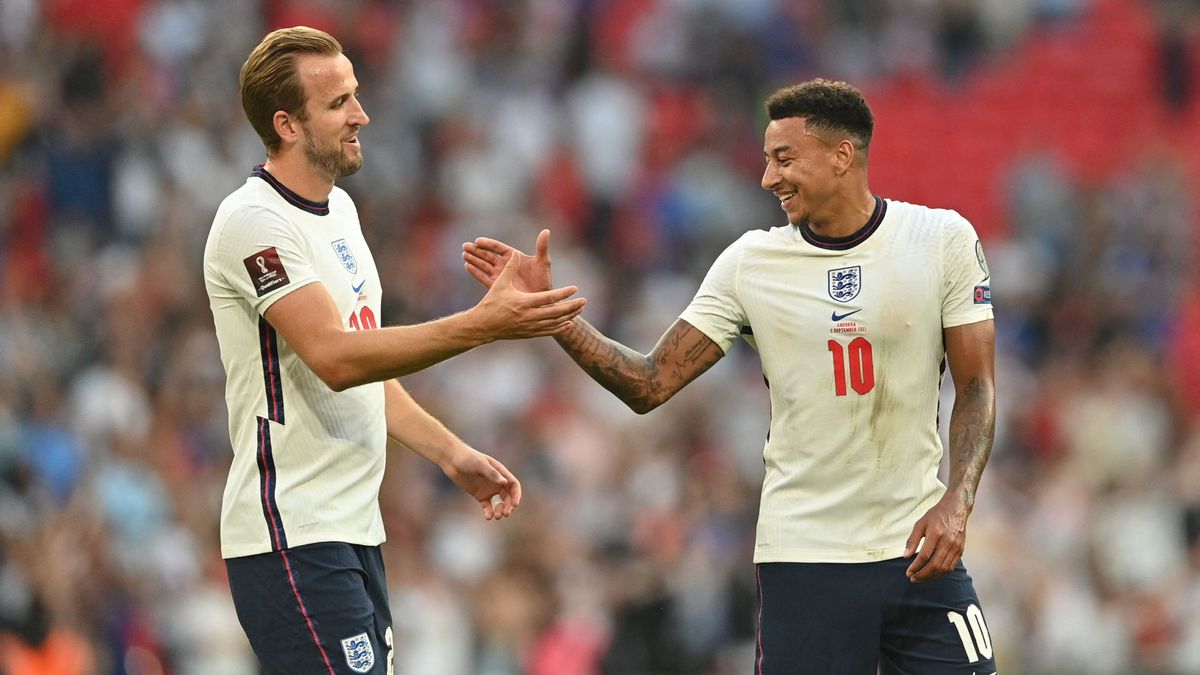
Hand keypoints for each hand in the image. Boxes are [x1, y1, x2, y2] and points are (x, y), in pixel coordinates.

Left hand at [441, 448, 522, 520]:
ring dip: (500, 510)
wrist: (452, 460)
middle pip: (508, 496)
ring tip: (497, 516)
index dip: (516, 495)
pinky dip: (489, 512)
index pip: (513, 485)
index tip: (515, 504)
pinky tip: (488, 517)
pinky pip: (487, 506)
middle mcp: (496, 482)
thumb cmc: (467, 458)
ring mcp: (488, 489)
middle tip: (506, 513)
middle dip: (509, 506)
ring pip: (499, 503)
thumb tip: (505, 482)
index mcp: (500, 472)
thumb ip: (492, 473)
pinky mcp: (479, 495)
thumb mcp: (479, 464)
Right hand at [463, 228, 554, 292]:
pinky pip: (484, 278)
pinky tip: (467, 266)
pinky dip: (476, 272)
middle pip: (488, 255)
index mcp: (514, 257)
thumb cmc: (544, 281)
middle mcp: (505, 265)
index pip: (497, 248)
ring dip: (474, 260)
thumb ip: (542, 247)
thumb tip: (546, 230)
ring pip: (484, 265)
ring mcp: (501, 276)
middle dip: (476, 250)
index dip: (487, 244)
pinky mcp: (498, 286)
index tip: (477, 240)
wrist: (540, 301)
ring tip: (464, 254)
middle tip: (465, 246)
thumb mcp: (543, 262)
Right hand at [470, 235, 584, 338]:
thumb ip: (510, 269)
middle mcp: (530, 316)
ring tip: (579, 310)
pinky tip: (568, 323)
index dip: (563, 293)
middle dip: (572, 307)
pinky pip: (548, 332)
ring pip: (555, 323)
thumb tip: (515, 253)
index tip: (574, 288)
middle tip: (584, 301)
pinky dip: (560, 328)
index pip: (549, 298)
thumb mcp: (500, 284)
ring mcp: (530, 327)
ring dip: (569, 316)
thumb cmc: (491, 303)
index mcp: (524, 302)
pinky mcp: (529, 334)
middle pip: (557, 312)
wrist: (483, 326)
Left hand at [902, 492, 969, 582]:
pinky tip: (933, 574)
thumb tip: (905, 556)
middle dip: (923, 575)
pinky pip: (951, 566)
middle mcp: (947, 542)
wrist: (956, 509)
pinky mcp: (961, 550)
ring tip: (921, 578)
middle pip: (935, 565)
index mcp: (935, 534)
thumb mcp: (920, 524)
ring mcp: (956, 547)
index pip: (924, 556)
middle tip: (913, 579)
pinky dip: (941, 573)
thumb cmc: (936, 515)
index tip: (908, 573)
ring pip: (944, 568)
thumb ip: (912, 540)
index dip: (915, 567)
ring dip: (932, 576)